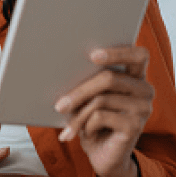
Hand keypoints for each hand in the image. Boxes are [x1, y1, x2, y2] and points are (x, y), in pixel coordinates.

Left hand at [55, 45, 153, 176]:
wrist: (102, 152)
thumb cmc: (92, 117)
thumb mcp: (89, 94)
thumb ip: (87, 77)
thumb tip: (63, 66)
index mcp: (135, 75)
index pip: (138, 55)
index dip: (117, 53)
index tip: (92, 55)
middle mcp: (144, 90)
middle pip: (109, 78)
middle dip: (80, 90)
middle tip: (59, 104)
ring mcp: (143, 108)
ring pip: (101, 98)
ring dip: (78, 112)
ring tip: (68, 123)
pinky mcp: (135, 126)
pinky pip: (101, 116)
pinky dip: (85, 124)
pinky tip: (85, 132)